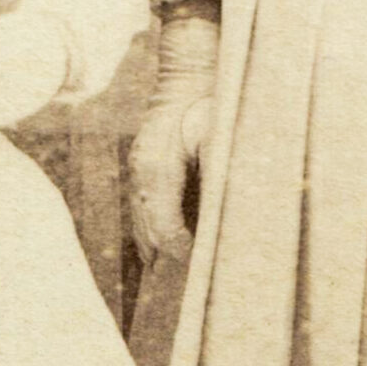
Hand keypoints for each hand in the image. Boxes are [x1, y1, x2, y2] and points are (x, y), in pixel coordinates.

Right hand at [128, 8, 219, 261]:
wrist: (187, 74)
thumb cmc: (210, 102)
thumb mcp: (219, 135)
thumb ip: (219, 176)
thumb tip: (227, 214)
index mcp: (157, 169)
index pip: (163, 227)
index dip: (181, 254)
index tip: (198, 273)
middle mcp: (142, 174)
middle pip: (149, 232)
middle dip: (168, 261)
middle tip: (189, 291)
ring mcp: (139, 173)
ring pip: (143, 226)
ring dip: (159, 251)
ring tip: (177, 282)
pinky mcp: (143, 171)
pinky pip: (146, 213)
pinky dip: (157, 234)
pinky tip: (169, 254)